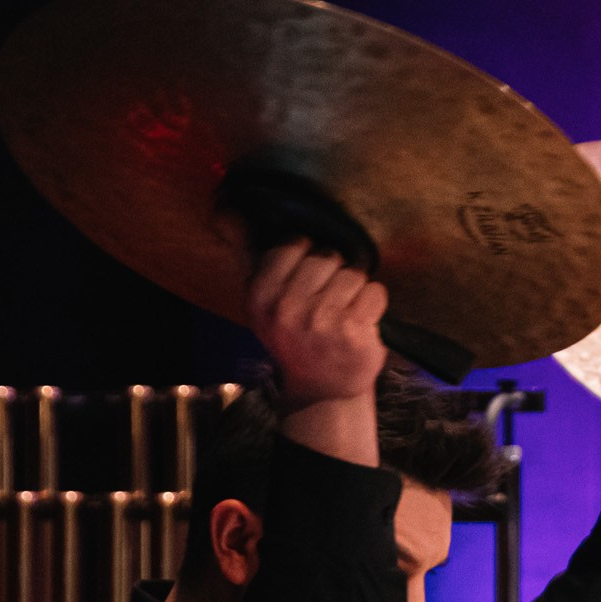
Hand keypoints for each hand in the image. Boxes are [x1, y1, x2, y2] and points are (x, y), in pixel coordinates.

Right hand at [247, 239, 388, 409]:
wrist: (322, 391)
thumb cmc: (294, 338)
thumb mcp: (263, 300)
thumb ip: (248, 253)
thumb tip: (225, 210)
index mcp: (261, 294)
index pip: (293, 244)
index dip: (308, 257)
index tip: (308, 280)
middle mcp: (287, 306)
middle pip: (327, 256)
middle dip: (334, 275)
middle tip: (328, 302)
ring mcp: (322, 319)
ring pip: (354, 273)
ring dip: (355, 291)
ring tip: (344, 314)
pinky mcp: (354, 331)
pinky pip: (375, 292)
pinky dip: (374, 304)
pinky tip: (361, 322)